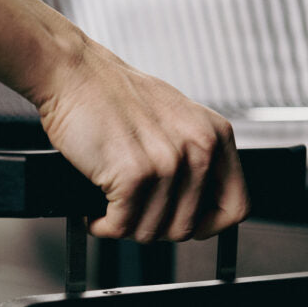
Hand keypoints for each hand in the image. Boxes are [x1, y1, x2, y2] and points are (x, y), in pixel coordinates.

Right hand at [36, 41, 247, 242]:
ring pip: (151, 232)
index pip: (235, 207)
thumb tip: (196, 205)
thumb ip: (194, 157)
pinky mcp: (134, 175)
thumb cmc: (112, 96)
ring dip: (124, 226)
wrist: (72, 75)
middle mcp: (199, 149)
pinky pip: (120, 226)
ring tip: (111, 204)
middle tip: (133, 211)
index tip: (188, 224)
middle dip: (154, 227)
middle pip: (187, 229)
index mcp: (215, 135)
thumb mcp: (174, 119)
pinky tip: (97, 209)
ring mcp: (168, 163)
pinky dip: (102, 225)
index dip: (209, 225)